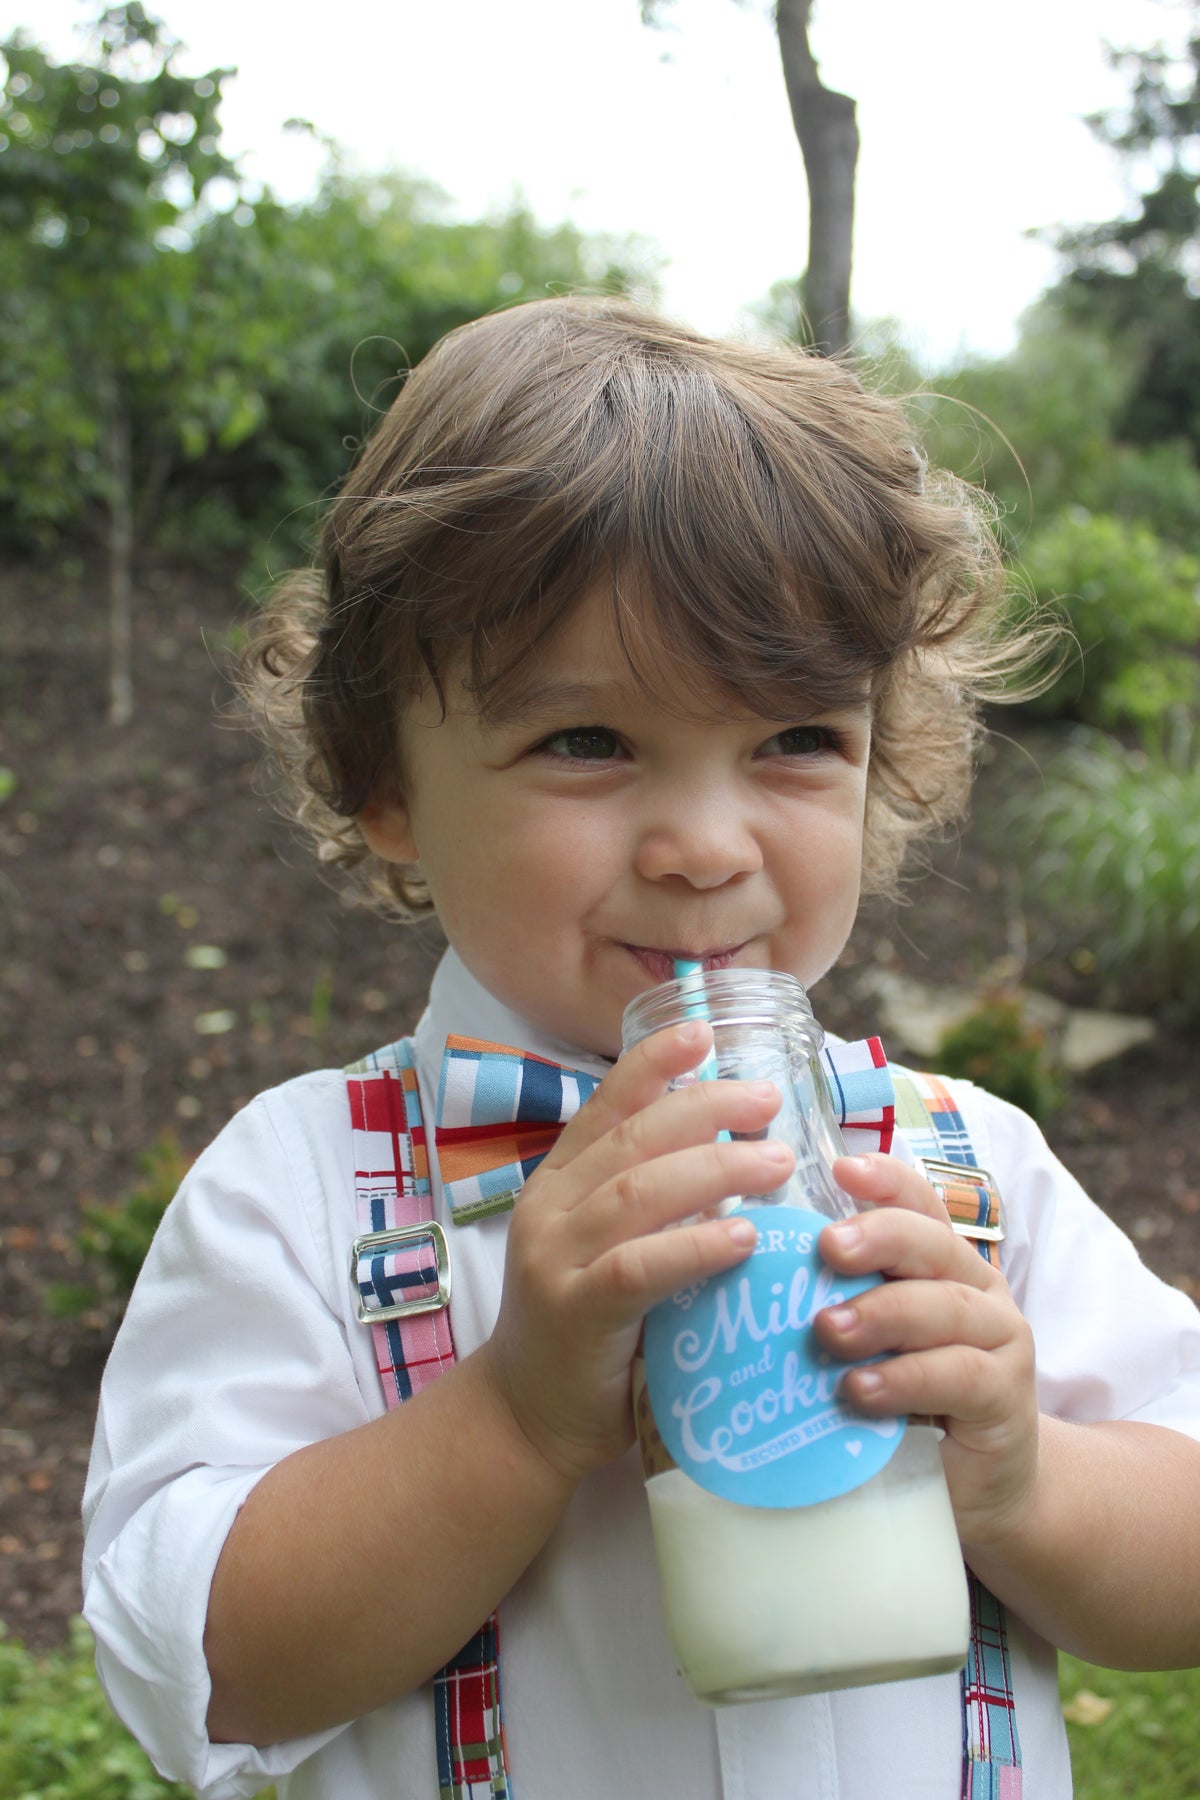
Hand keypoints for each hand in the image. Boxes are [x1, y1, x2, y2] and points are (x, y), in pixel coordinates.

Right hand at [479, 1021, 792, 1484]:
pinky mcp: (574, 1312)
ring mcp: (555, 1258)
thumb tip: (743, 1161)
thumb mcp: (610, 1249)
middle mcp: (550, 1208)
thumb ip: (654, 1208)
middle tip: (770, 1098)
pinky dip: (695, 1246)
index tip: (704, 1031)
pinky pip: (639, 1267)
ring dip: (716, 1168)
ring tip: (778, 1159)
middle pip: (633, 1139)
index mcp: (559, 1183)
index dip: (654, 1063)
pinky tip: (744, 1235)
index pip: (607, 1105)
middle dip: (706, 1109)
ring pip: (639, 1192)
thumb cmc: (588, 1330)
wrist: (524, 1417)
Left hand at [814, 1154, 1038, 1553]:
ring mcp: (1000, 1339)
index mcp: (940, 1262)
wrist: (979, 1487)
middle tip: (827, 1248)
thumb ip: (829, 1301)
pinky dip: (906, 1378)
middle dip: (878, 1237)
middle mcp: (976, 1288)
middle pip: (931, 1244)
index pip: (918, 1203)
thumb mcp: (867, 1343)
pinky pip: (958, 1375)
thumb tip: (734, 1262)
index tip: (840, 1169)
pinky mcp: (1006, 1397)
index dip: (884, 1180)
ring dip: (882, 1313)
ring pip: (945, 1306)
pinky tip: (861, 1389)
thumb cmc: (904, 1403)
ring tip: (828, 1331)